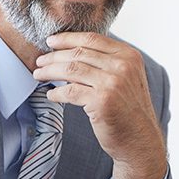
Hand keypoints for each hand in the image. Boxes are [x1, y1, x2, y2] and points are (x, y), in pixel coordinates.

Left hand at [33, 32, 166, 178]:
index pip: (92, 39)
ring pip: (71, 69)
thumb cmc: (129, 110)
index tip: (51, 41)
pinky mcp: (102, 101)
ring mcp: (112, 83)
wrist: (140, 140)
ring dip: (50, 71)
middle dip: (54, 56)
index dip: (67, 38)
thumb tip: (73, 50)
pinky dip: (56, 93)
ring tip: (38, 74)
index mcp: (129, 55)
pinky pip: (70, 91)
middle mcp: (122, 66)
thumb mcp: (126, 77)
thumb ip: (108, 62)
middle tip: (39, 60)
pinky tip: (50, 95)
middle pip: (79, 53)